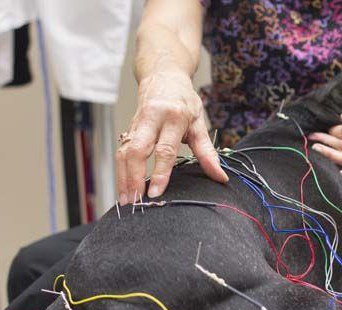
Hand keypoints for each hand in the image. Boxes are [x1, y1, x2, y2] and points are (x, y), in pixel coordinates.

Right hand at [116, 70, 227, 203]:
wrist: (163, 75)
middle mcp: (152, 119)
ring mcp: (137, 123)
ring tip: (125, 200)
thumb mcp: (200, 123)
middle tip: (134, 202)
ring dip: (122, 177)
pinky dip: (120, 171)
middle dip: (133, 178)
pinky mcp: (128, 128)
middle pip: (136, 151)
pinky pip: (121, 151)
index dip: (160, 173)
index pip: (165, 149)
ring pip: (123, 152)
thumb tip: (221, 177)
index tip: (155, 193)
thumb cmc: (184, 100)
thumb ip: (207, 152)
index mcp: (174, 117)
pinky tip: (123, 187)